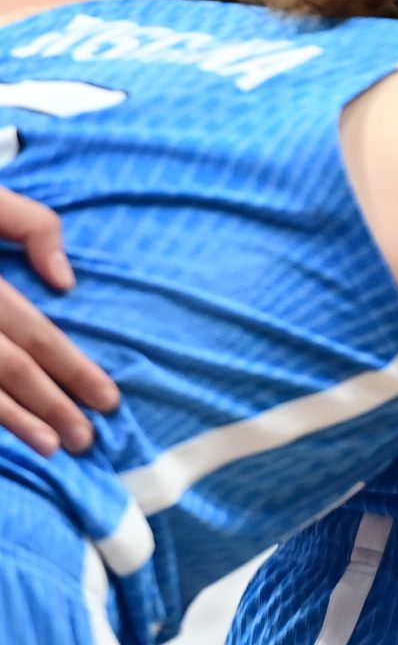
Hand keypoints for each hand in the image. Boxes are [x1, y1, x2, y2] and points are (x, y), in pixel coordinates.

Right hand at [0, 185, 118, 454]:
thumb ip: (33, 227)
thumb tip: (65, 283)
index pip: (34, 332)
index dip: (73, 368)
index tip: (109, 399)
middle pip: (7, 368)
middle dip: (50, 406)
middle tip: (88, 439)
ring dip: (12, 421)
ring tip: (52, 448)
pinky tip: (3, 431)